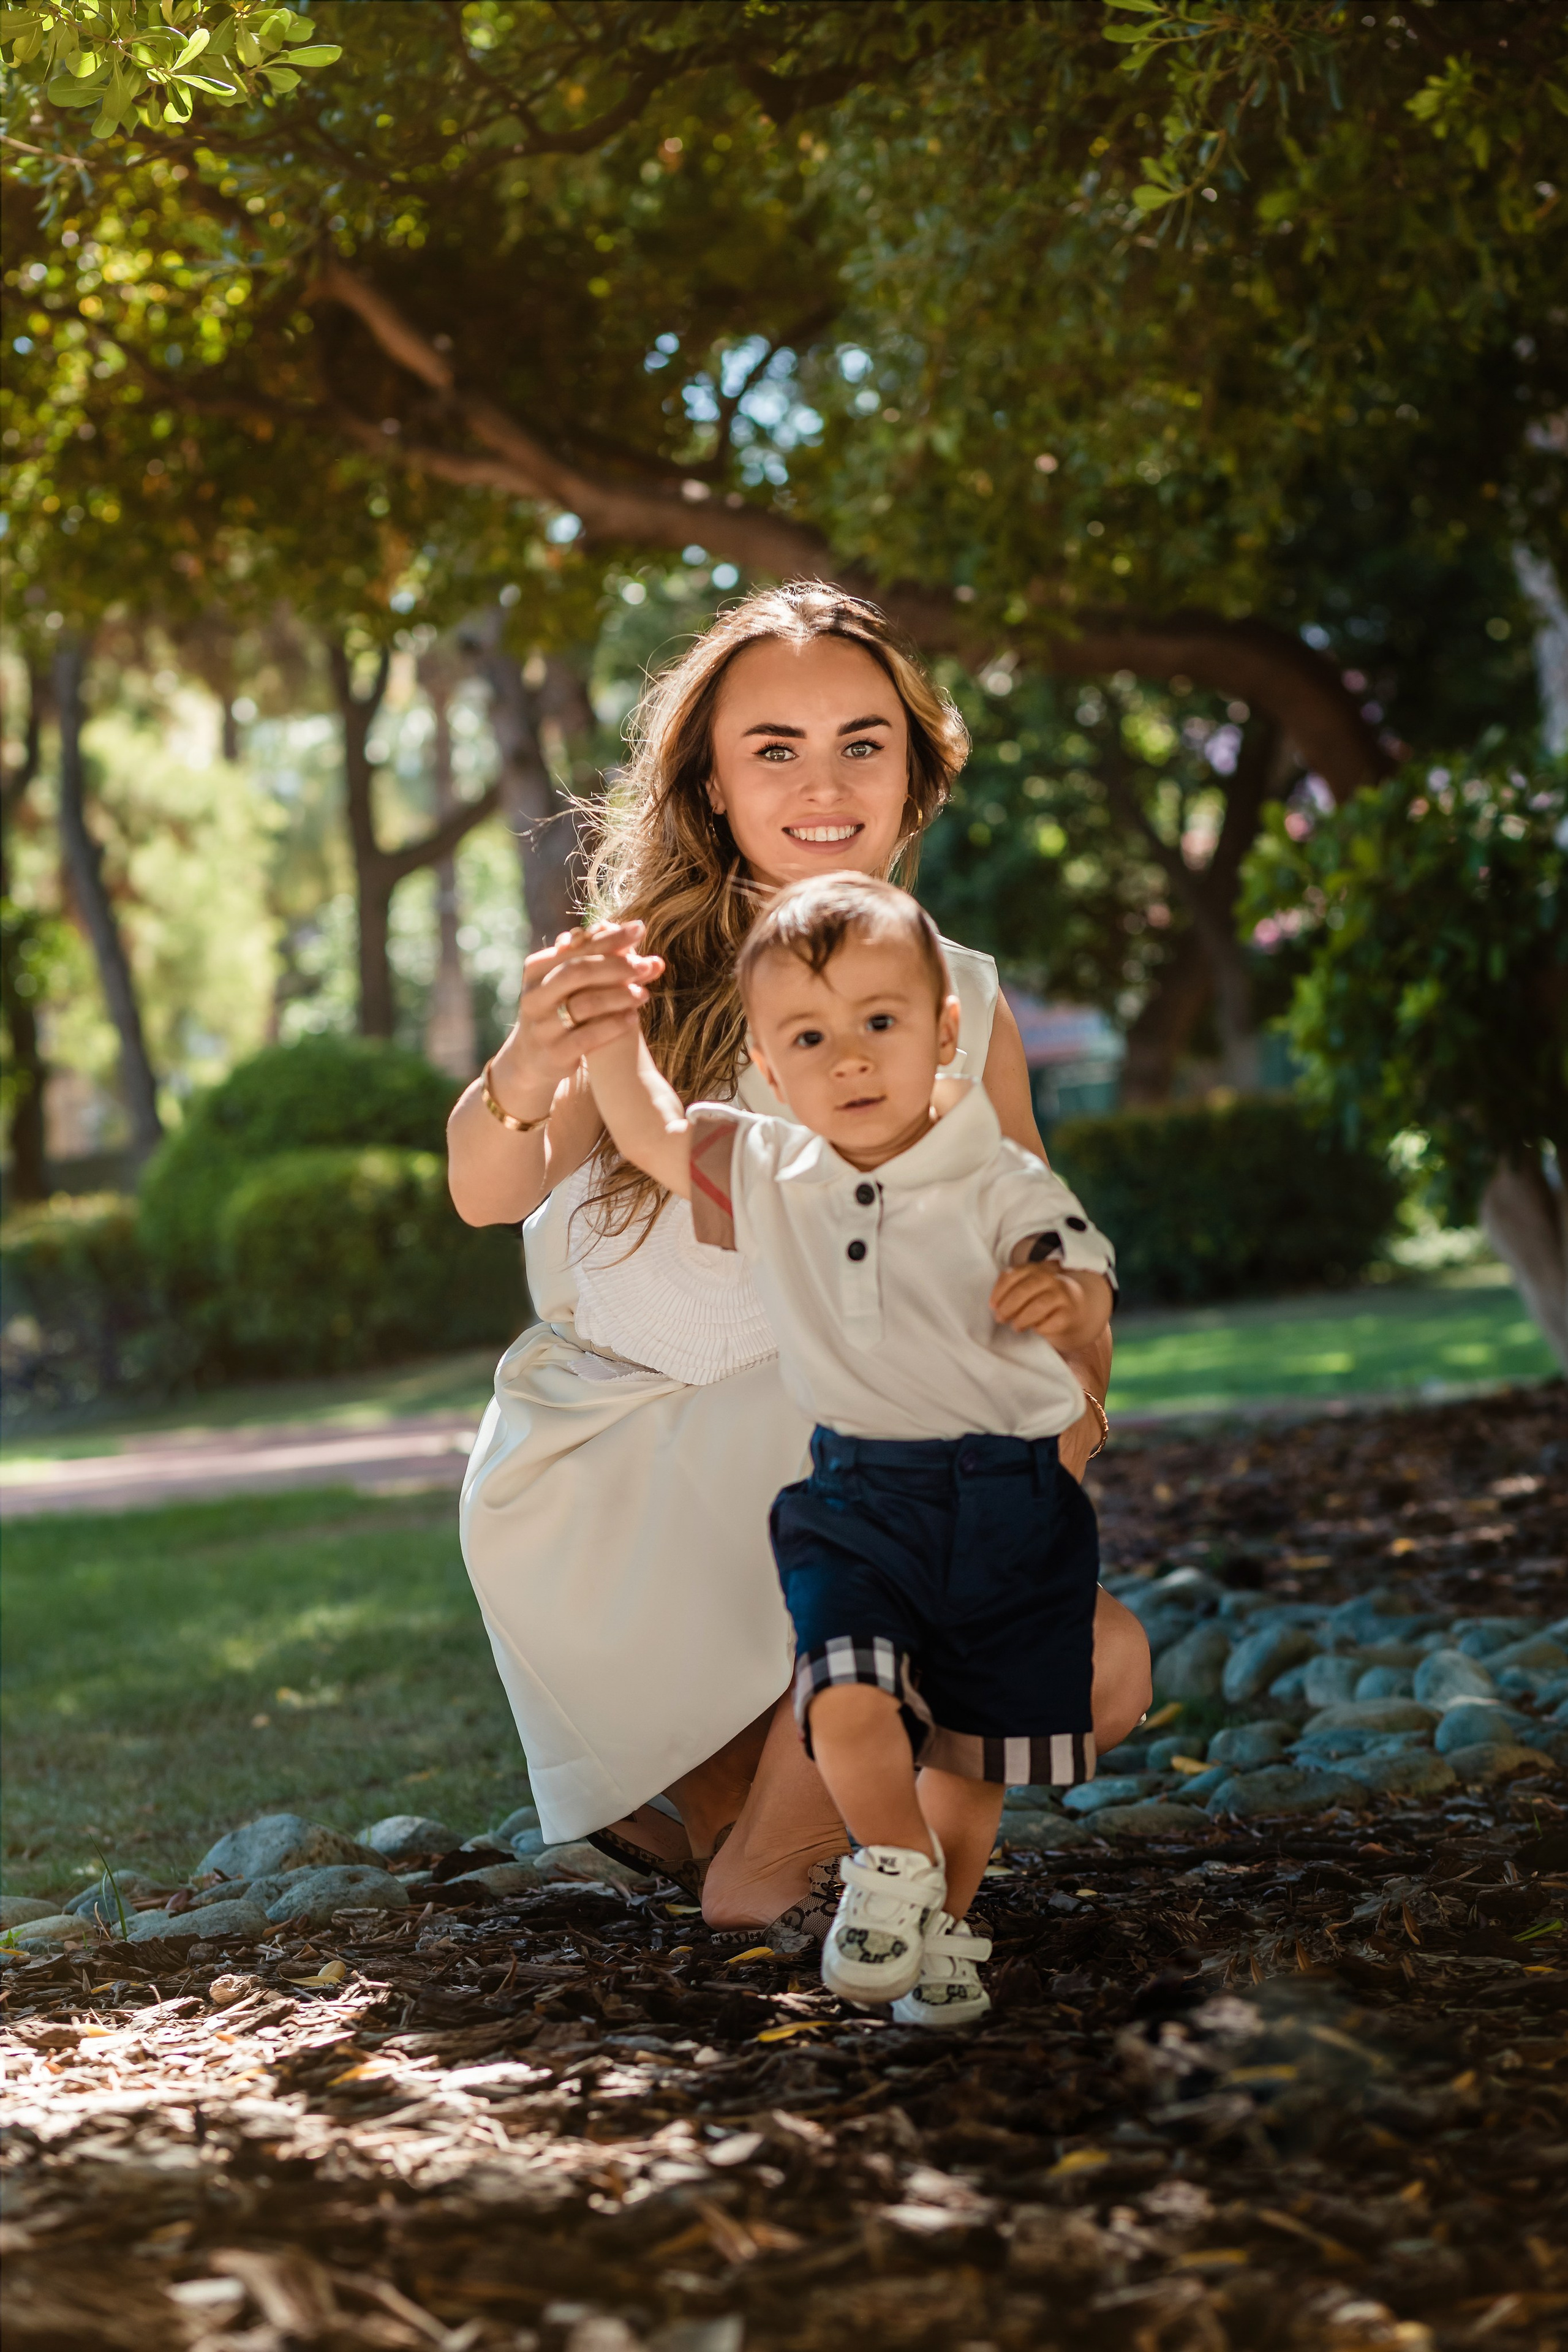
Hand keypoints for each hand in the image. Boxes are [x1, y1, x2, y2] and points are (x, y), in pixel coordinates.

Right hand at [489, 921, 664, 1119]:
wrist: (533, 1057)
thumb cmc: (560, 1008)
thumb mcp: (567, 981)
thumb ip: (595, 958)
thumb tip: (636, 933)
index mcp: (536, 969)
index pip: (577, 947)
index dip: (609, 937)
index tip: (640, 928)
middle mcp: (534, 996)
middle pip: (578, 972)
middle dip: (615, 965)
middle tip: (645, 964)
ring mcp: (542, 1026)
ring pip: (584, 1005)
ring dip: (619, 996)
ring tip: (644, 993)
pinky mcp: (555, 1053)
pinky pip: (588, 1036)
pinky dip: (614, 1025)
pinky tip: (634, 1018)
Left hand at [990, 1263, 1112, 1351]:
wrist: (1076, 1305)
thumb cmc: (1044, 1296)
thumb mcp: (1029, 1285)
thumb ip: (1012, 1288)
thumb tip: (996, 1305)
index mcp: (1036, 1269)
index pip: (1013, 1275)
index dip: (999, 1292)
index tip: (992, 1306)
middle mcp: (1050, 1278)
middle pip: (1024, 1290)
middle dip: (1008, 1307)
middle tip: (1000, 1318)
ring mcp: (1062, 1295)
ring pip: (1038, 1306)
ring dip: (1022, 1318)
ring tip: (1016, 1326)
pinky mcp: (1070, 1313)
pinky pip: (1052, 1322)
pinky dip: (1040, 1327)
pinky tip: (1036, 1329)